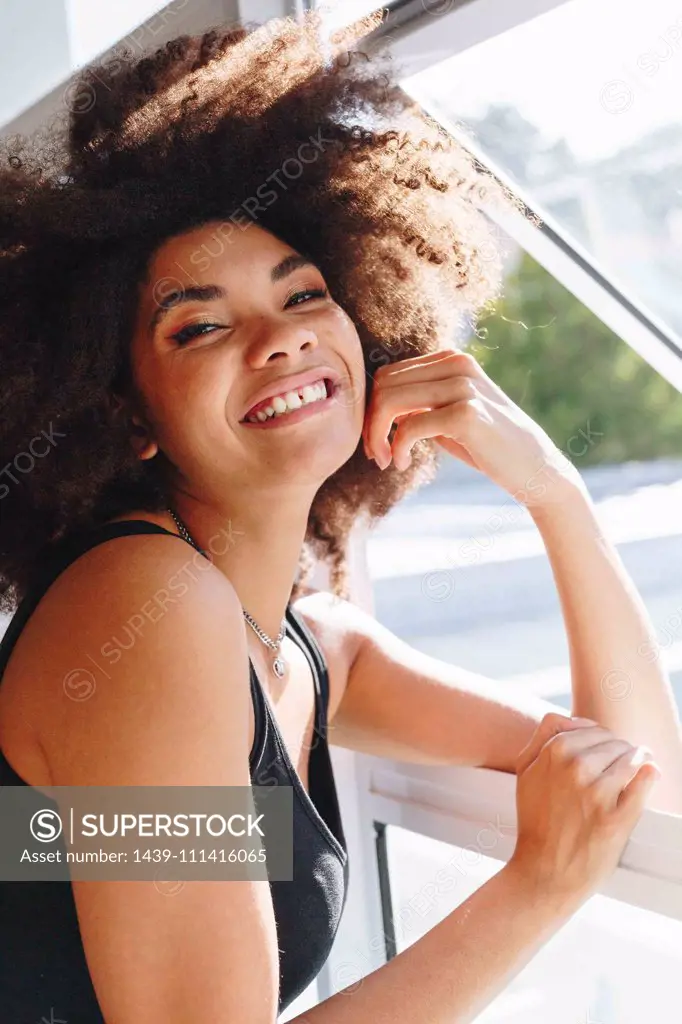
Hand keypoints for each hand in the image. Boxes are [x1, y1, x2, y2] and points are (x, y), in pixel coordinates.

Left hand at [362, 348, 582, 508]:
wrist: (535, 469)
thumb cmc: (486, 445)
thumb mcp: (447, 415)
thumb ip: (417, 403)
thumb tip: (371, 403)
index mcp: (452, 359)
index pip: (388, 375)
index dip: (372, 409)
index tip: (377, 441)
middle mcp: (457, 364)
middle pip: (383, 385)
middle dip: (370, 424)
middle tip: (377, 456)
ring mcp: (463, 386)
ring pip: (390, 402)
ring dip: (378, 437)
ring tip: (387, 460)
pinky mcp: (466, 414)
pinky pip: (409, 426)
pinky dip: (398, 448)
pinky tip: (403, 463)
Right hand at [509, 713, 660, 906]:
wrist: (544, 871)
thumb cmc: (536, 822)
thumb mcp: (525, 771)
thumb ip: (544, 736)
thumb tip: (575, 719)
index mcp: (554, 752)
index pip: (591, 728)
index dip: (600, 739)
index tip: (605, 750)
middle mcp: (576, 767)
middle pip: (613, 741)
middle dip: (619, 749)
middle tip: (620, 762)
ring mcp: (598, 793)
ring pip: (631, 757)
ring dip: (637, 759)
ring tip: (637, 767)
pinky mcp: (618, 818)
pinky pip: (645, 781)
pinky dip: (650, 775)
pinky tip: (649, 774)